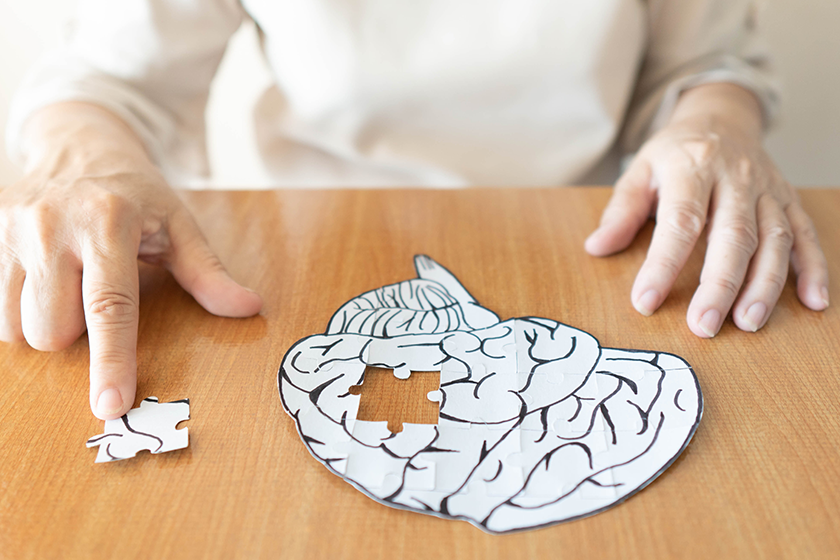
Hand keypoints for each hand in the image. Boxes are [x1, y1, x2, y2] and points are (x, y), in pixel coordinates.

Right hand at [0, 103, 262, 418]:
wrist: (79, 146)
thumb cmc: (136, 193)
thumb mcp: (180, 225)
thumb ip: (209, 273)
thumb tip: (248, 308)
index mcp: (108, 222)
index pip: (109, 307)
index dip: (112, 361)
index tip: (112, 404)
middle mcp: (51, 225)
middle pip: (54, 329)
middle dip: (79, 337)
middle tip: (98, 298)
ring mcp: (10, 232)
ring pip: (18, 328)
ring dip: (47, 327)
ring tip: (71, 288)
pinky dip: (21, 314)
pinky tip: (44, 284)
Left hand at [585, 84, 827, 336]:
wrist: (722, 117)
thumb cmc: (675, 153)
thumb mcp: (640, 170)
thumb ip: (621, 211)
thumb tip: (596, 248)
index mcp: (692, 167)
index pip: (680, 221)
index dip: (663, 264)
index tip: (645, 301)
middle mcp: (736, 177)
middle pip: (732, 235)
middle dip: (719, 285)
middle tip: (703, 326)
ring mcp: (767, 190)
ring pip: (774, 239)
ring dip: (765, 284)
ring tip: (748, 323)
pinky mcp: (789, 200)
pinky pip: (806, 235)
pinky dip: (813, 268)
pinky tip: (813, 301)